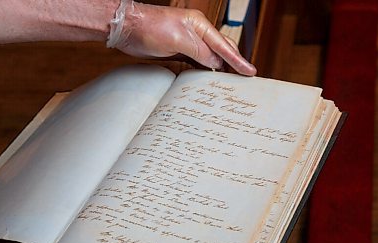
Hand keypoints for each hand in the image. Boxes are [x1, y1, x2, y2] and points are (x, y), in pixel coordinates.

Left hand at [107, 1, 256, 75]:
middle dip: (234, 64)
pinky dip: (205, 71)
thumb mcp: (178, 40)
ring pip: (210, 58)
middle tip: (246, 79)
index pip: (224, 46)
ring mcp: (187, 43)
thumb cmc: (150, 27)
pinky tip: (209, 79)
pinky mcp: (178, 51)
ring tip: (232, 83)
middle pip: (221, 50)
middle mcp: (196, 33)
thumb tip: (216, 63)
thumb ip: (200, 52)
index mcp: (200, 25)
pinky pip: (197, 63)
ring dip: (220, 69)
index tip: (250, 72)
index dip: (238, 60)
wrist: (126, 28)